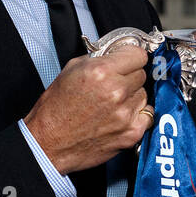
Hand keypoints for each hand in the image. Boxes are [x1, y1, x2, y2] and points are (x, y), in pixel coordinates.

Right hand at [23, 45, 150, 174]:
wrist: (48, 143)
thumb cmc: (55, 110)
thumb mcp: (71, 70)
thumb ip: (98, 58)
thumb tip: (116, 53)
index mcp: (101, 72)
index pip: (138, 54)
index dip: (130, 57)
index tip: (127, 60)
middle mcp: (116, 91)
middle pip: (141, 74)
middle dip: (128, 77)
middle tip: (112, 85)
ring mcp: (126, 113)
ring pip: (144, 94)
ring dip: (132, 97)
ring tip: (110, 104)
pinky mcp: (131, 133)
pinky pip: (147, 115)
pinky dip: (137, 115)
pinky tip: (119, 116)